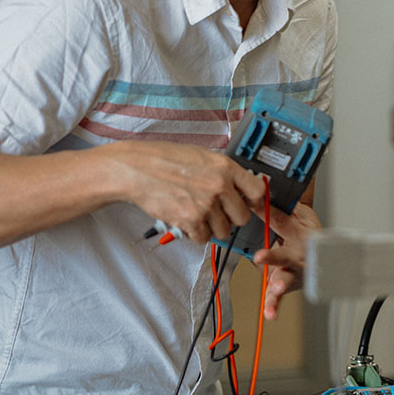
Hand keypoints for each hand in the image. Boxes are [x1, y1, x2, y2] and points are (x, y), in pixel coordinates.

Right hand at [105, 141, 266, 242]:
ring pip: (224, 231)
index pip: (258, 191)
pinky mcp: (190, 220)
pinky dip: (195, 234)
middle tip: (216, 213)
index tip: (247, 204)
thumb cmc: (165, 159)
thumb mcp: (202, 156)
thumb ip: (224, 172)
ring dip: (211, 228)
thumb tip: (242, 186)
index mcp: (226, 167)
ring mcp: (206, 204)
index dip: (253, 201)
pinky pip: (203, 238)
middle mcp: (220, 185)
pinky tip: (186, 221)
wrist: (136, 169)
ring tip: (197, 215)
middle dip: (230, 218)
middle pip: (242, 217)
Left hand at [253, 201, 321, 318]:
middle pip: (285, 254)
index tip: (252, 203)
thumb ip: (286, 209)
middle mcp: (298, 254)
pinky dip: (275, 306)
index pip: (281, 221)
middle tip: (260, 257)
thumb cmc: (311, 236)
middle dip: (273, 256)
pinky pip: (280, 297)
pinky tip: (270, 314)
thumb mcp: (303, 217)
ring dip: (280, 284)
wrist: (328, 259)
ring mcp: (294, 272)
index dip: (266, 212)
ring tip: (275, 288)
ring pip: (286, 278)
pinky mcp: (287, 286)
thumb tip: (263, 194)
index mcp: (301, 233)